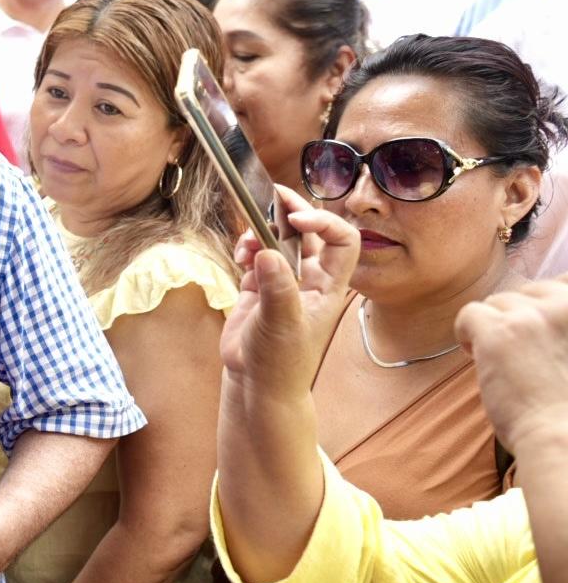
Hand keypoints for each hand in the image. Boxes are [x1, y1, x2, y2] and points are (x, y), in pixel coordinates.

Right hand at [221, 186, 358, 401]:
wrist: (257, 386)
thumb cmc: (282, 363)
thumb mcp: (283, 324)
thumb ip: (277, 288)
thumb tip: (265, 250)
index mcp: (328, 287)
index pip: (342, 241)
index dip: (324, 222)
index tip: (297, 218)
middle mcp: (309, 280)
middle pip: (309, 234)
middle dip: (292, 213)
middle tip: (271, 196)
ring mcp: (282, 283)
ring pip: (279, 242)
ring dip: (264, 231)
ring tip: (248, 235)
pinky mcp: (258, 289)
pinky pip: (255, 257)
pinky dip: (247, 248)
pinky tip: (240, 252)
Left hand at [456, 276, 567, 454]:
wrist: (565, 440)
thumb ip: (567, 329)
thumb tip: (553, 299)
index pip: (563, 283)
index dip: (545, 311)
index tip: (541, 337)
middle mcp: (566, 304)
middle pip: (530, 291)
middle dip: (520, 317)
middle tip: (520, 352)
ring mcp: (534, 316)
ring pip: (499, 301)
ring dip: (495, 327)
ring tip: (502, 359)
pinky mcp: (501, 332)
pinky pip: (470, 313)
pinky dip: (468, 334)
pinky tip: (478, 357)